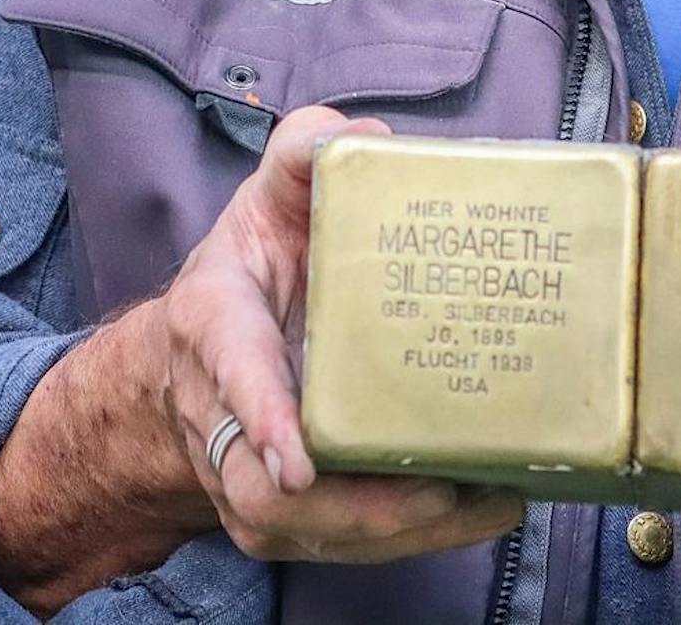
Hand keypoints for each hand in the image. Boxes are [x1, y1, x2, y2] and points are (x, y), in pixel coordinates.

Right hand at [159, 103, 527, 562]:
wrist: (198, 351)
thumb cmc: (252, 263)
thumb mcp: (267, 193)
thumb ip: (306, 152)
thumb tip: (368, 137)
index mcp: (213, 319)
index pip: (230, 366)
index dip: (260, 414)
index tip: (295, 462)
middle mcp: (217, 410)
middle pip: (265, 486)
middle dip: (354, 505)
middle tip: (437, 491)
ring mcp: (245, 472)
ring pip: (310, 529)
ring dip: (397, 528)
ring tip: (482, 501)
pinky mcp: (283, 514)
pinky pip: (341, 542)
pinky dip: (411, 536)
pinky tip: (479, 508)